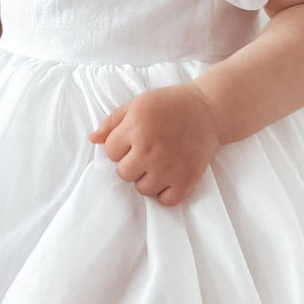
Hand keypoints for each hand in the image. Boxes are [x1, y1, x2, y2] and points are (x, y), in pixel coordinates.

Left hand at [89, 83, 220, 205]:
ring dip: (148, 179)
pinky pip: (166, 200)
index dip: (120, 146)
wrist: (210, 110)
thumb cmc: (171, 103)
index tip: (134, 139)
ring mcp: (169, 167)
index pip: (111, 152)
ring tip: (159, 163)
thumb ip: (113, 121)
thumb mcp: (138, 104)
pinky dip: (166, 192)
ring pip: (143, 189)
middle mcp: (150, 149)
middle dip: (131, 163)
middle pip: (123, 173)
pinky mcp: (187, 179)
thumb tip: (93, 139)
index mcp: (136, 127)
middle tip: (147, 151)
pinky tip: (170, 177)